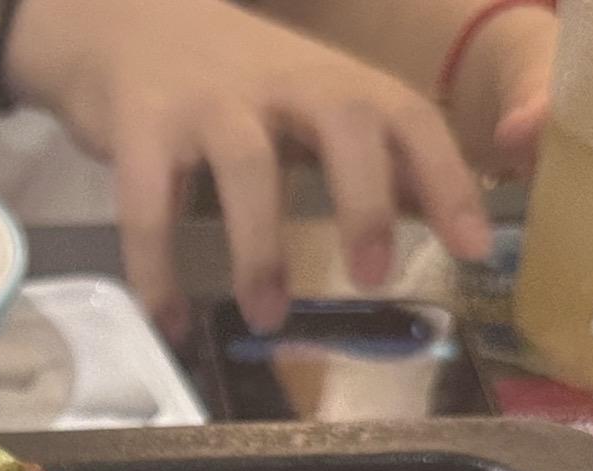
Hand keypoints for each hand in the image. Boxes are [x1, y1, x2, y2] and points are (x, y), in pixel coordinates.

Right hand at [6, 0, 494, 338]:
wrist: (119, 24)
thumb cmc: (229, 78)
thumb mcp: (305, 98)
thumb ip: (365, 152)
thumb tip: (441, 214)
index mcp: (331, 77)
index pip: (407, 117)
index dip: (446, 179)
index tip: (474, 248)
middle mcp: (279, 80)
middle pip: (343, 123)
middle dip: (365, 201)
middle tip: (372, 276)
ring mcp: (208, 101)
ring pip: (247, 166)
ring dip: (261, 249)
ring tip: (267, 317)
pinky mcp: (138, 128)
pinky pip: (148, 206)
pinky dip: (158, 270)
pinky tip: (170, 320)